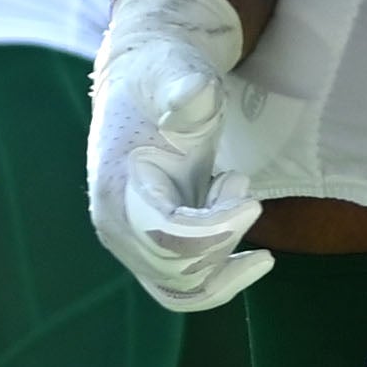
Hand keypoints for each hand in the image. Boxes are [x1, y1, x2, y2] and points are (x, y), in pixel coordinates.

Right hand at [90, 0, 266, 308]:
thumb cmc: (164, 77)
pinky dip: (223, 276)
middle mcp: (116, 226)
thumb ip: (185, 89)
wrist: (146, 81)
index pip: (165, 238)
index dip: (215, 230)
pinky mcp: (153, 249)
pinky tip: (249, 244)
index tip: (250, 195)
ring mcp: (132, 242)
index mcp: (118, 188)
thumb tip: (195, 92)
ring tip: (235, 199)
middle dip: (224, 237)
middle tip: (238, 184)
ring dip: (224, 259)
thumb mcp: (176, 75)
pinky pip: (187, 290)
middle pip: (178, 272)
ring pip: (184, 291)